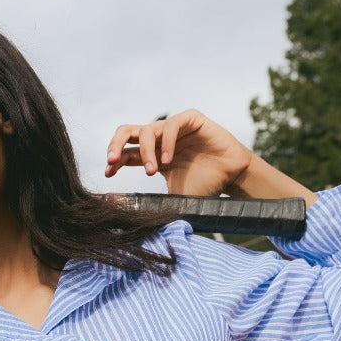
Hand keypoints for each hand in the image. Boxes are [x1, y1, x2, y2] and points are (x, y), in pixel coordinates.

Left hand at [104, 109, 253, 197]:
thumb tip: (134, 221)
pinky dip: (166, 142)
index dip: (114, 161)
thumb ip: (156, 203)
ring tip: (151, 171)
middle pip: (127, 132)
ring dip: (145, 151)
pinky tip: (167, 160)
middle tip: (112, 161)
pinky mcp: (191, 119)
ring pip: (147, 130)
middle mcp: (160, 140)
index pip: (126, 153)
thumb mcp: (175, 196)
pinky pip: (171, 124)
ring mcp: (174, 128)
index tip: (108, 173)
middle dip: (115, 144)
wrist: (232, 177)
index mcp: (152, 156)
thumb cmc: (205, 186)